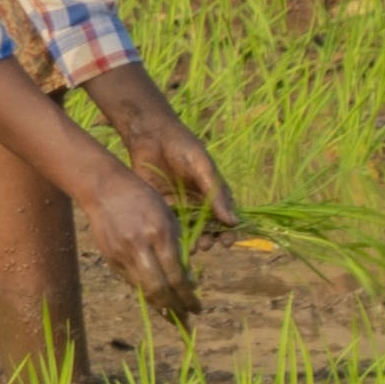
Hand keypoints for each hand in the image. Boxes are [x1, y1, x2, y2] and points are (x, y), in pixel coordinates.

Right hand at [79, 164, 196, 322]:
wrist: (104, 189)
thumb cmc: (143, 198)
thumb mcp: (167, 218)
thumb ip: (177, 247)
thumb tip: (185, 279)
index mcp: (159, 234)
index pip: (177, 276)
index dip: (188, 297)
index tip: (197, 308)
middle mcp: (140, 247)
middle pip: (158, 289)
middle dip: (174, 309)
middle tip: (185, 321)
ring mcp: (121, 254)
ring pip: (142, 289)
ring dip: (159, 306)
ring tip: (171, 316)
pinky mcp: (110, 258)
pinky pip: (131, 281)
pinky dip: (145, 290)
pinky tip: (154, 296)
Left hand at [81, 70, 239, 238]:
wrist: (151, 136)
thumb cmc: (183, 147)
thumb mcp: (203, 167)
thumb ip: (216, 193)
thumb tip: (233, 221)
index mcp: (214, 194)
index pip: (227, 218)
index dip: (229, 232)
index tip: (227, 242)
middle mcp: (199, 204)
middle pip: (208, 229)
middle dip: (209, 240)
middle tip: (206, 245)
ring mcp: (180, 206)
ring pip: (188, 230)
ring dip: (190, 241)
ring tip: (190, 247)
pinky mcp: (162, 206)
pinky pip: (168, 224)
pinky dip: (171, 235)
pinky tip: (171, 242)